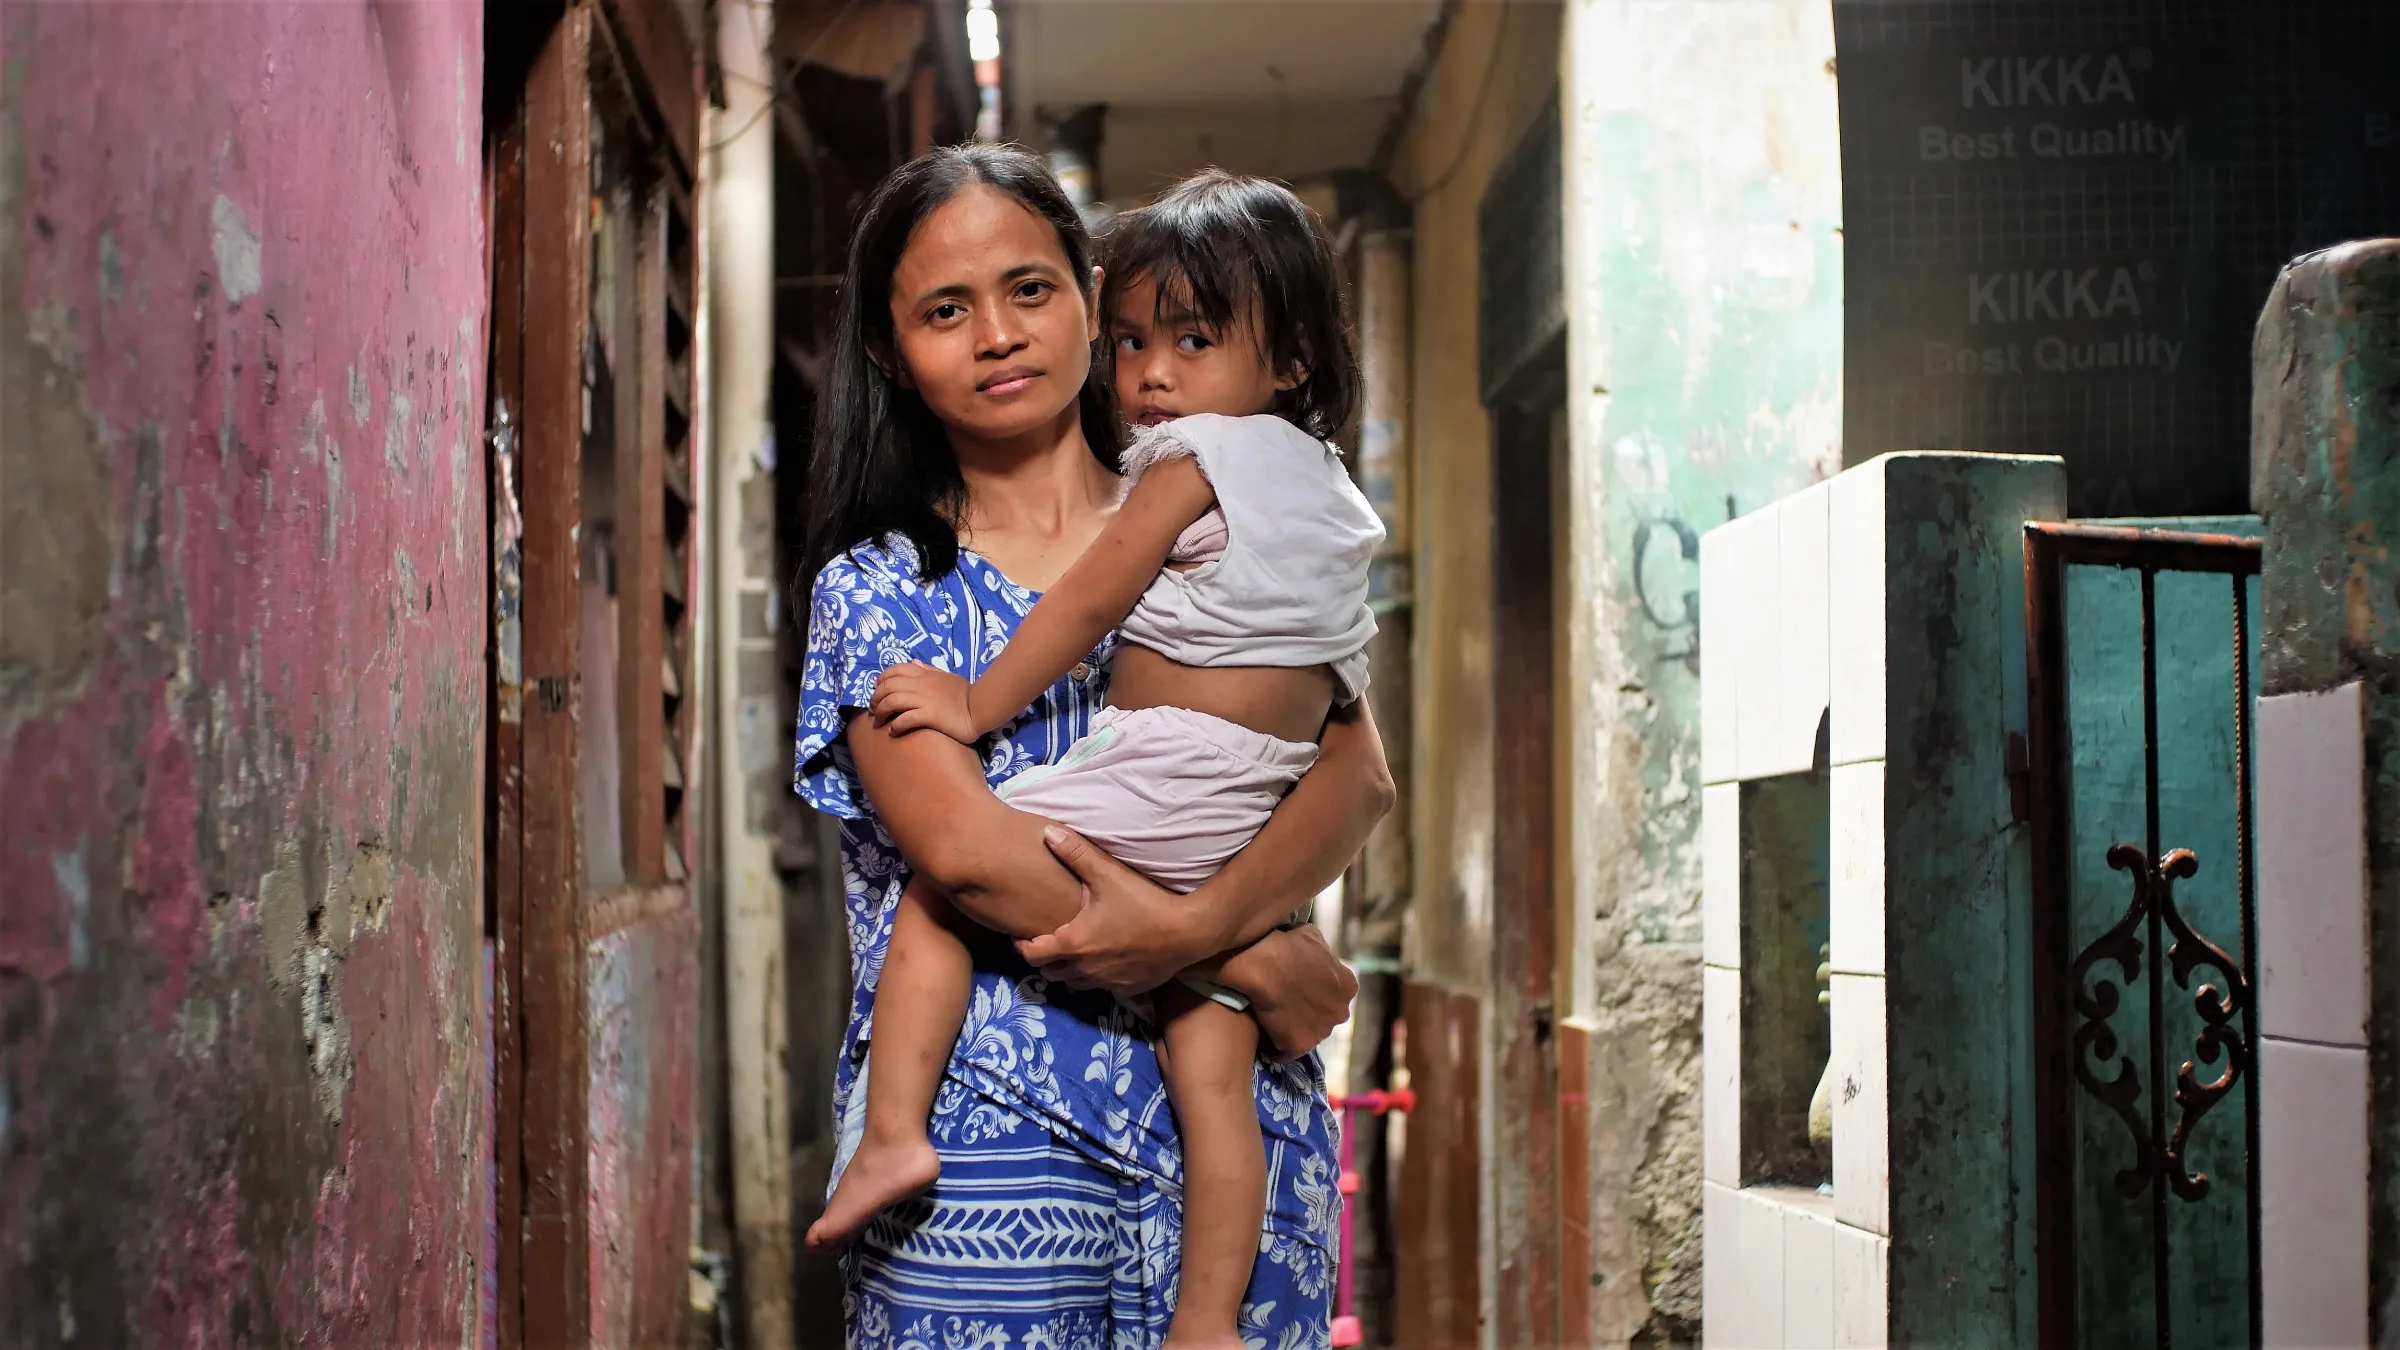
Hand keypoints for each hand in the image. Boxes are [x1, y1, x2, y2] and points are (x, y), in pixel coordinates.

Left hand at [870, 663, 976, 741]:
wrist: (980, 707)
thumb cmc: (964, 693)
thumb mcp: (945, 675)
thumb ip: (928, 669)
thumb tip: (913, 662)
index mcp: (923, 674)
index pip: (894, 671)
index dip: (881, 680)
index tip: (877, 690)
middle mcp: (920, 685)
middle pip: (887, 687)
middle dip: (875, 698)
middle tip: (873, 710)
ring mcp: (924, 700)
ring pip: (891, 701)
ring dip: (880, 712)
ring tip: (878, 722)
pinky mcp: (929, 716)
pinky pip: (905, 719)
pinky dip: (895, 725)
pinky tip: (893, 731)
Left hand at [1016, 826, 1208, 995]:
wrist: (1187, 932)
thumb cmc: (1144, 902)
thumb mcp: (1107, 874)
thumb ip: (1076, 852)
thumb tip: (1047, 831)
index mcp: (1073, 943)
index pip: (1032, 954)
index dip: (1022, 946)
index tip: (1022, 936)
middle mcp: (1084, 969)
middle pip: (1050, 972)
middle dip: (1045, 959)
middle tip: (1049, 940)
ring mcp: (1106, 982)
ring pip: (1074, 984)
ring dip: (1069, 970)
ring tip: (1075, 951)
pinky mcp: (1127, 990)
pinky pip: (1101, 988)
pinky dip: (1096, 977)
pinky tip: (1106, 960)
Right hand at [1235, 925, 1356, 1060]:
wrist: (1264, 964)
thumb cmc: (1286, 944)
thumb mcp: (1312, 936)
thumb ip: (1320, 952)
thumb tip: (1314, 953)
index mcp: (1348, 986)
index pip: (1335, 994)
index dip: (1315, 990)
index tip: (1298, 986)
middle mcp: (1341, 1012)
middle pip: (1324, 1016)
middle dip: (1308, 1011)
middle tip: (1284, 1002)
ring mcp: (1321, 1032)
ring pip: (1307, 1034)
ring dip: (1292, 1028)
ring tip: (1269, 1017)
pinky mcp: (1299, 1046)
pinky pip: (1285, 1050)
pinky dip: (1274, 1044)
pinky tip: (1261, 1031)